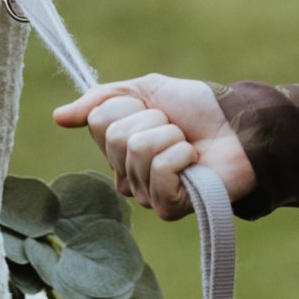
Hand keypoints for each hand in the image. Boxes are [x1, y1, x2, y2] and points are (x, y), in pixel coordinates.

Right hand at [52, 74, 254, 219]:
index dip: (131, 106)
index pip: (99, 121)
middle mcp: (126, 176)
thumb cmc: (197, 109)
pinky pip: (158, 170)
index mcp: (117, 149)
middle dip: (152, 121)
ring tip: (187, 143)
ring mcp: (146, 195)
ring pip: (137, 150)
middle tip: (175, 127)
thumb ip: (100, 101)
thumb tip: (58, 117)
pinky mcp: (168, 207)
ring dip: (170, 136)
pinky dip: (181, 155)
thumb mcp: (145, 90)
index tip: (155, 109)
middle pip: (115, 137)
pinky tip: (194, 161)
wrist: (240, 124)